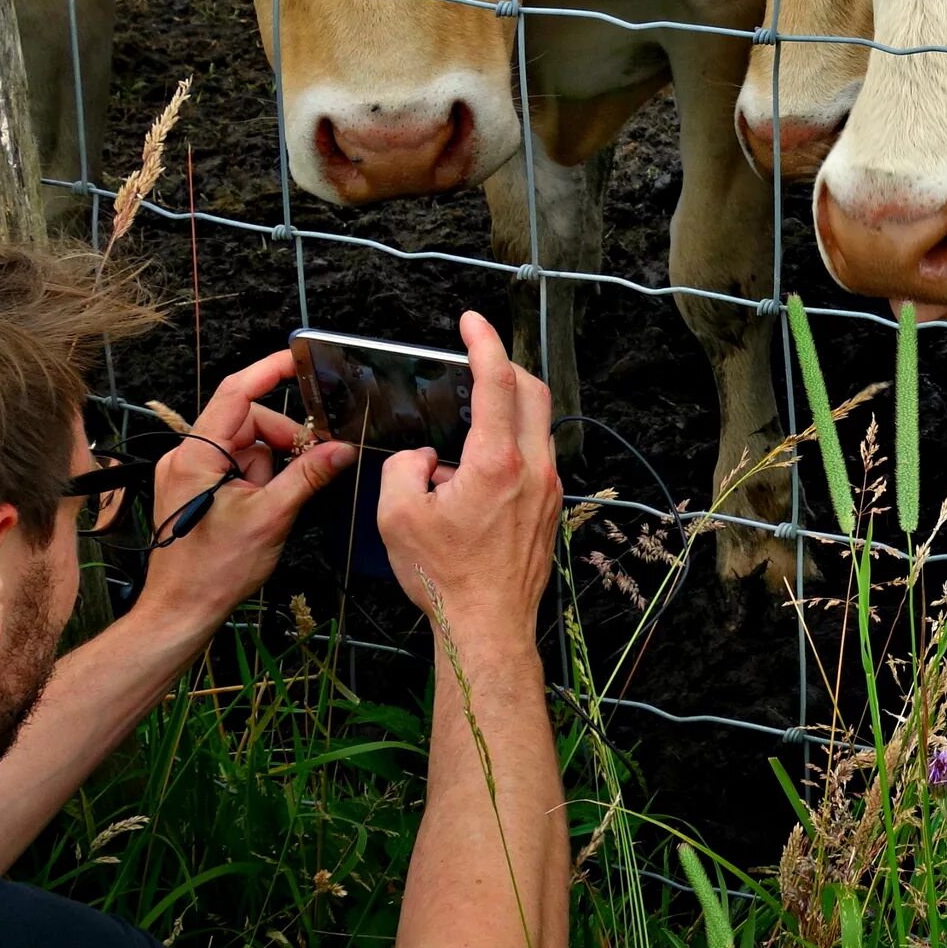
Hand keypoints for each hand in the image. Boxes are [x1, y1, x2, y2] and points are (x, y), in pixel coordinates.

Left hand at [134, 347, 354, 641]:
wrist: (181, 609)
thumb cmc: (215, 569)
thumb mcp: (271, 517)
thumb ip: (308, 475)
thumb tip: (342, 448)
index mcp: (197, 456)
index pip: (235, 393)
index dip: (269, 371)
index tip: (300, 361)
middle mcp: (186, 456)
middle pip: (247, 421)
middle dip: (283, 440)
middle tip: (307, 467)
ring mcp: (188, 472)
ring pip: (245, 445)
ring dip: (270, 464)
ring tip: (274, 502)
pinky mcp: (194, 488)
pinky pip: (235, 464)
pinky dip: (258, 476)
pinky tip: (263, 504)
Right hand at [377, 312, 560, 639]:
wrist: (487, 626)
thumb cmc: (444, 577)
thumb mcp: (397, 517)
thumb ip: (405, 469)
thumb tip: (426, 458)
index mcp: (497, 462)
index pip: (498, 382)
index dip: (484, 342)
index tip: (472, 322)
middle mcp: (533, 468)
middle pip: (532, 391)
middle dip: (505, 366)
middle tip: (476, 360)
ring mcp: (548, 488)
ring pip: (538, 424)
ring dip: (509, 407)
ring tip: (469, 418)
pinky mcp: (549, 508)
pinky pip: (537, 456)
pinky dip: (513, 441)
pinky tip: (480, 463)